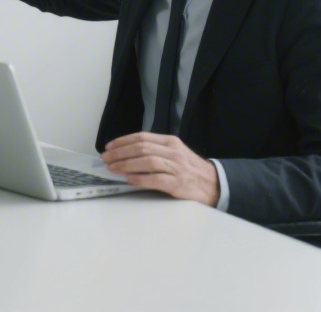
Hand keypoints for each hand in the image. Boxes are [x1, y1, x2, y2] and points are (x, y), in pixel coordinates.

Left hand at [101, 132, 219, 206]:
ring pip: (147, 161)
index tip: (109, 147)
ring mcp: (176, 168)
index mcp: (170, 142)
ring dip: (126, 164)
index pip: (142, 137)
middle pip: (141, 148)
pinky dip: (140, 179)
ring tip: (112, 168)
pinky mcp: (178, 184)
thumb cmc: (190, 169)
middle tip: (106, 159)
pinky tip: (129, 179)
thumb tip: (127, 153)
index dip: (122, 141)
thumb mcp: (175, 152)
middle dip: (120, 153)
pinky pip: (156, 179)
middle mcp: (173, 152)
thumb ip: (155, 150)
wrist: (214, 184)